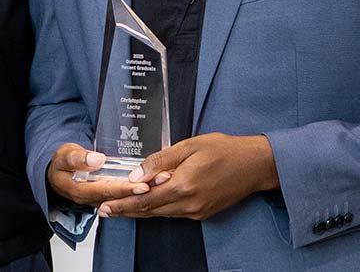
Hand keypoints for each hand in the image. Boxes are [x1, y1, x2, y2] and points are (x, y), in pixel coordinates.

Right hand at [46, 143, 150, 207]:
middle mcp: (92, 199)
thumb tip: (96, 160)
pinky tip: (153, 183)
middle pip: (119, 197)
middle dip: (140, 192)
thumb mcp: (65, 155)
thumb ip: (78, 158)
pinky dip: (137, 190)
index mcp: (80, 191)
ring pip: (123, 198)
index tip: (141, 185)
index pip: (105, 191)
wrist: (58, 172)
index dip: (124, 189)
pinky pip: (123, 195)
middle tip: (160, 183)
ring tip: (161, 182)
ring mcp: (100, 199)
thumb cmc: (62, 162)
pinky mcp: (107, 195)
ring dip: (142, 192)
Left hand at [97, 133, 277, 220]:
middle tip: (104, 210)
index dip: (122, 204)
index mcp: (183, 185)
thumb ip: (160, 161)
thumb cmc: (224, 150)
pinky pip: (174, 213)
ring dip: (139, 211)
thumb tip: (136, 175)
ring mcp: (196, 211)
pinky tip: (147, 203)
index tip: (105, 206)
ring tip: (120, 207)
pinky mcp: (202, 213)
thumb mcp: (189, 146)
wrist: (254, 165)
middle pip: (149, 211)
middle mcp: (188, 204)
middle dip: (125, 211)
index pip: (144, 200)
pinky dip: (157, 209)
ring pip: (160, 214)